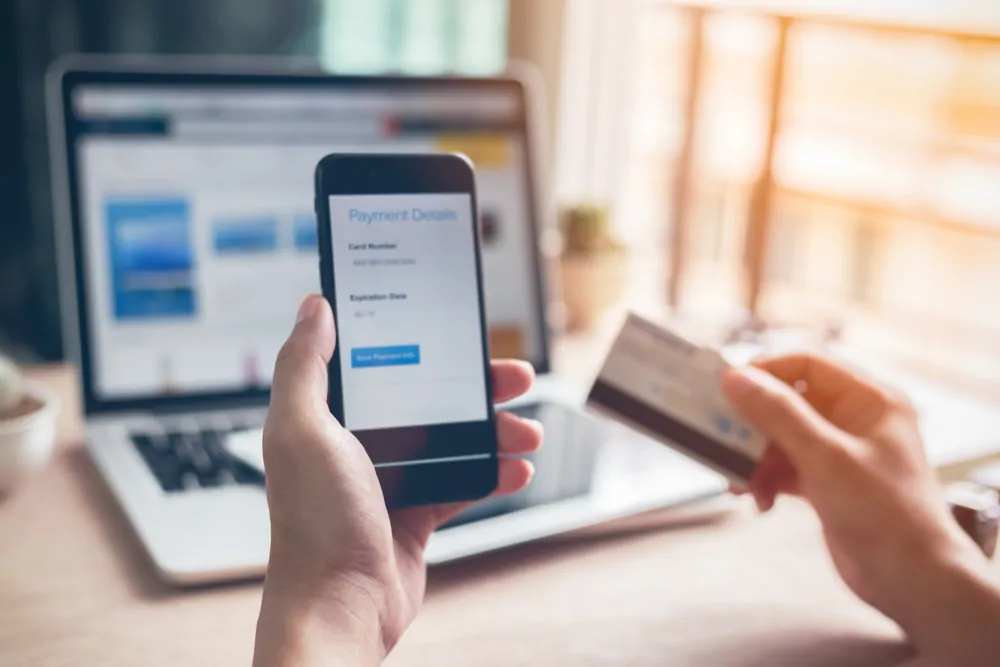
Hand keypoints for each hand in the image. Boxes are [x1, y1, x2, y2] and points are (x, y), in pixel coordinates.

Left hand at [253, 295, 542, 666]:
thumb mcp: (302, 430)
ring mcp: (390, 480)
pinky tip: (518, 469)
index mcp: (328, 417)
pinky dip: (493, 474)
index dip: (421, 342)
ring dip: (495, 432)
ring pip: (453, 439)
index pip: (380, 362)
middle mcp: (358, 444)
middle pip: (429, 398)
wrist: (341, 607)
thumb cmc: (314, 523)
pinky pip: (463, 483)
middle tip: (517, 377)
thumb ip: (304, 365)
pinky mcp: (415, 514)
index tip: (457, 329)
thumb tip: (315, 306)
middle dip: (477, 388)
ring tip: (528, 432)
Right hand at [723, 354, 999, 664]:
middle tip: (721, 436)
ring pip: (783, 439)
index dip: (766, 372)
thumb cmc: (885, 513)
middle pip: (789, 403)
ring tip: (741, 482)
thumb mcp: (825, 457)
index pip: (807, 365)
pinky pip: (786, 468)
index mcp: (869, 401)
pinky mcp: (829, 484)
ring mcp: (841, 453)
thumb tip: (735, 378)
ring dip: (757, 459)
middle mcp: (856, 421)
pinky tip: (759, 499)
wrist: (912, 581)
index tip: (727, 387)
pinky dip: (768, 480)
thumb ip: (778, 414)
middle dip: (755, 425)